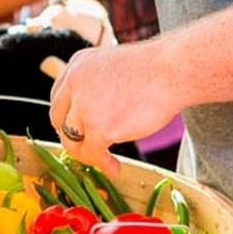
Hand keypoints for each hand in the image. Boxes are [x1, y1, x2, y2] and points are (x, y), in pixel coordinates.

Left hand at [48, 42, 183, 174]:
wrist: (173, 70)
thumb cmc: (156, 69)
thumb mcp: (114, 68)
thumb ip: (98, 86)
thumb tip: (94, 113)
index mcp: (77, 66)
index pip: (59, 98)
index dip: (66, 117)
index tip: (76, 129)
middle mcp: (74, 84)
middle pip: (58, 120)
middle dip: (71, 137)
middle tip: (86, 148)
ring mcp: (84, 107)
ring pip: (72, 140)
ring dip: (86, 154)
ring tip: (102, 160)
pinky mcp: (98, 127)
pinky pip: (93, 153)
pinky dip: (102, 163)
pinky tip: (114, 167)